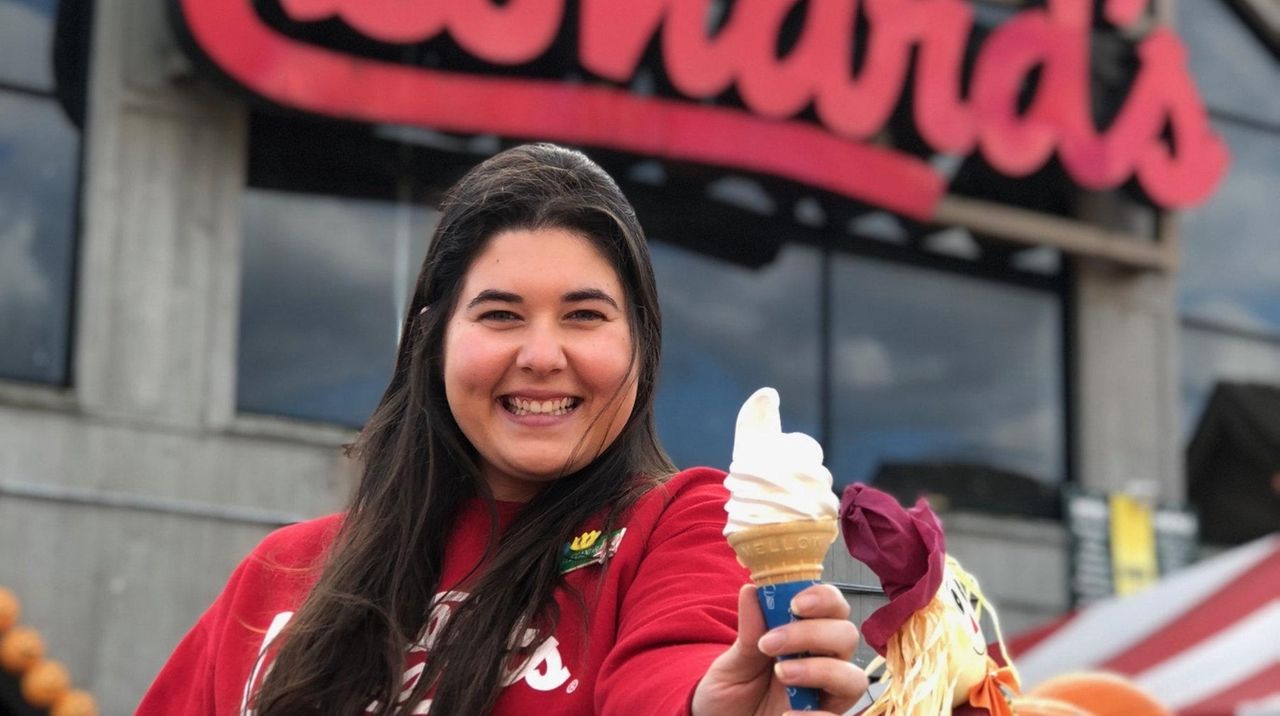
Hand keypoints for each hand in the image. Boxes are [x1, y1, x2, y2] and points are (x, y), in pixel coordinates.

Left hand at [691, 583, 867, 715]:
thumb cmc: (733, 691)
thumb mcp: (733, 662)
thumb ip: (748, 632)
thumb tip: (752, 590)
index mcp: (807, 636)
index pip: (833, 607)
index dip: (823, 598)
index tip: (794, 604)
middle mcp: (825, 662)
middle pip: (847, 635)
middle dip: (812, 633)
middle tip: (770, 644)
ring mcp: (828, 695)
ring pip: (854, 677)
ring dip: (820, 670)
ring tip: (782, 674)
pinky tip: (786, 715)